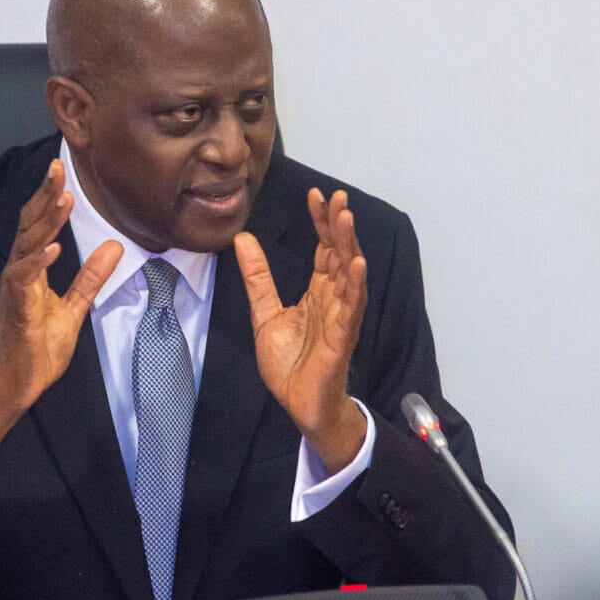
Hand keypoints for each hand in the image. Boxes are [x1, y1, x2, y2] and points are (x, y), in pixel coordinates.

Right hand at [0, 158, 122, 411]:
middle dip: (43, 197)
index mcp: (31, 270)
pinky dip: (37, 262)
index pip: (39, 225)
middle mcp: (19, 273)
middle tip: (57, 169)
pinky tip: (52, 247)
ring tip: (62, 199)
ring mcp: (15, 290)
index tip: (61, 172)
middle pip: (28, 226)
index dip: (49, 198)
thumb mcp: (75, 307)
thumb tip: (114, 246)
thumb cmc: (38, 347)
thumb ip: (91, 277)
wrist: (19, 384)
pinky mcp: (16, 310)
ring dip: (45, 223)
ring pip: (27, 246)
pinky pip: (23, 280)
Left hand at [235, 188, 368, 471]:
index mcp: (317, 292)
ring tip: (346, 219)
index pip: (322, 249)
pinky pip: (352, 308)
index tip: (317, 195)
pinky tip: (357, 264)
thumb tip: (243, 239)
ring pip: (349, 275)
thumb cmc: (290, 363)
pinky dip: (355, 285)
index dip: (321, 222)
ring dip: (349, 246)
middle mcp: (333, 299)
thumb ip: (258, 277)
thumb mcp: (265, 313)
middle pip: (339, 255)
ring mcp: (341, 317)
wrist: (298, 404)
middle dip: (339, 226)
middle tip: (337, 197)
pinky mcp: (342, 338)